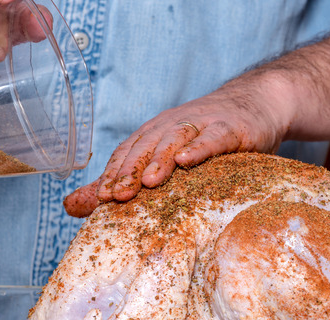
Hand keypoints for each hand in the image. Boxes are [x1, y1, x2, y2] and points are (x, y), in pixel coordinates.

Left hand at [64, 74, 292, 217]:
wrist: (258, 103)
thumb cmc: (210, 138)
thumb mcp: (167, 158)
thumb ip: (122, 182)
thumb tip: (71, 206)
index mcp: (155, 133)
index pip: (127, 153)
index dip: (112, 174)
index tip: (100, 200)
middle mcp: (173, 124)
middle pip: (146, 146)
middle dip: (129, 170)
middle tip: (116, 197)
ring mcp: (203, 123)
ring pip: (175, 139)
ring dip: (160, 159)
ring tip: (149, 182)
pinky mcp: (232, 127)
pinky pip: (213, 137)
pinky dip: (200, 147)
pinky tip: (187, 160)